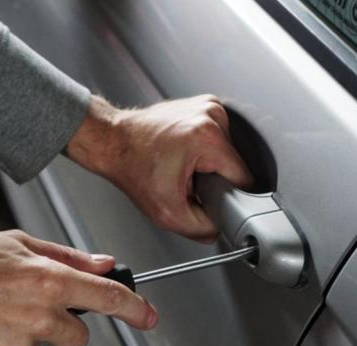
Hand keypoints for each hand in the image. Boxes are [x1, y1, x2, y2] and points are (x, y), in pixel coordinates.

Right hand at [0, 230, 156, 345]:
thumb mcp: (15, 243)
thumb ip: (66, 256)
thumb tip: (104, 263)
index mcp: (47, 281)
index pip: (108, 298)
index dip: (135, 309)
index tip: (149, 317)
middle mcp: (39, 317)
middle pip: (78, 335)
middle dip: (62, 325)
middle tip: (28, 306)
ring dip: (24, 335)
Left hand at [66, 95, 252, 242]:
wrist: (113, 141)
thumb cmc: (132, 167)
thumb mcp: (167, 213)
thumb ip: (201, 229)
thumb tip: (220, 229)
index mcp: (207, 138)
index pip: (243, 178)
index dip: (227, 195)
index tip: (207, 195)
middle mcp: (211, 115)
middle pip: (235, 164)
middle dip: (215, 178)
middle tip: (188, 180)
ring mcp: (208, 106)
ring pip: (228, 151)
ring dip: (211, 164)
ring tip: (184, 165)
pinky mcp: (204, 105)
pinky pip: (219, 138)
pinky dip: (206, 149)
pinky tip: (186, 152)